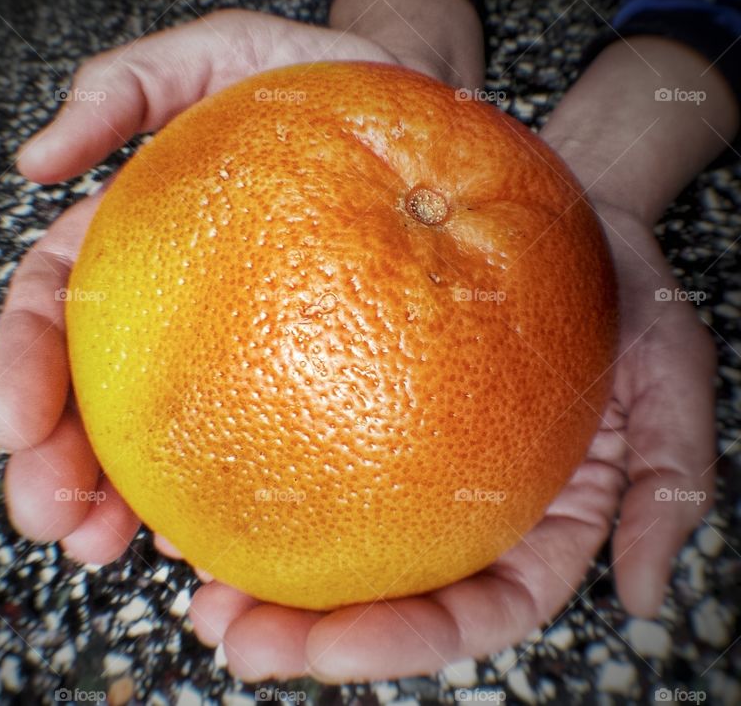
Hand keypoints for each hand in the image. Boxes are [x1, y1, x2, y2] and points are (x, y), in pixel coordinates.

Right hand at [0, 7, 481, 581]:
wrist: (432, 125)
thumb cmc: (324, 87)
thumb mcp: (223, 53)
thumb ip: (126, 87)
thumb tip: (35, 160)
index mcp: (134, 249)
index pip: (56, 312)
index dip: (21, 370)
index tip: (11, 425)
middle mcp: (172, 314)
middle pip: (90, 402)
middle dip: (55, 469)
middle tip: (52, 517)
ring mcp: (233, 360)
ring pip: (155, 451)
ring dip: (118, 511)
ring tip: (109, 549)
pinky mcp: (299, 393)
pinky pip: (254, 460)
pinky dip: (221, 510)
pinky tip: (214, 544)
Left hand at [167, 199, 717, 682]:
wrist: (565, 209)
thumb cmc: (622, 290)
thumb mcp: (672, 375)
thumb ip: (666, 484)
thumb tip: (645, 596)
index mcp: (534, 522)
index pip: (475, 611)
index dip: (404, 643)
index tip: (329, 651)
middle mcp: (461, 505)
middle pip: (383, 594)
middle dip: (304, 631)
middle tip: (232, 636)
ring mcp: (406, 455)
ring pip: (327, 535)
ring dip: (254, 570)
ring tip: (192, 580)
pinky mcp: (360, 399)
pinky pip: (298, 443)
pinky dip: (244, 474)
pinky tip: (188, 483)